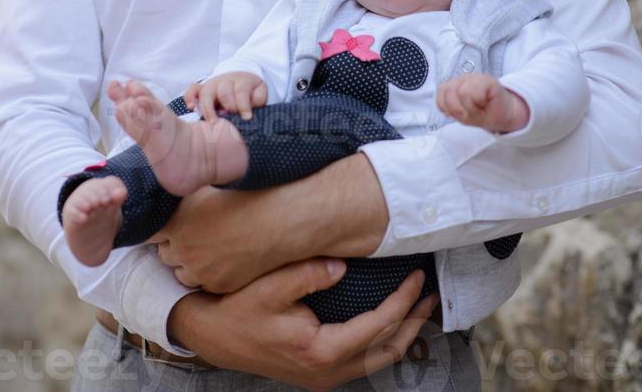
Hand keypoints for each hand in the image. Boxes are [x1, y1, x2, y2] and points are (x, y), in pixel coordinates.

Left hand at [150, 154, 387, 291]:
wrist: (283, 219)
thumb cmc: (250, 192)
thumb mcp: (210, 180)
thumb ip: (185, 184)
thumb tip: (170, 175)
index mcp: (176, 221)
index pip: (148, 229)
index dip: (156, 223)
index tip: (164, 219)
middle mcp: (182, 249)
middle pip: (164, 252)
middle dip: (175, 241)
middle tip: (192, 227)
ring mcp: (200, 271)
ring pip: (181, 270)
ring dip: (189, 259)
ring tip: (209, 241)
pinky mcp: (218, 285)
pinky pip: (203, 282)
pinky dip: (208, 271)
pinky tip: (225, 253)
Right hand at [167, 260, 437, 389]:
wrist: (210, 334)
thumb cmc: (237, 310)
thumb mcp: (270, 287)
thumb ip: (308, 274)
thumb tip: (342, 266)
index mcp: (320, 352)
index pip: (377, 327)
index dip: (402, 302)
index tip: (416, 277)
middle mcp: (327, 371)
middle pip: (387, 351)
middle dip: (414, 322)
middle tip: (431, 295)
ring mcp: (322, 375)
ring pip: (377, 360)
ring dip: (402, 333)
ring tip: (420, 308)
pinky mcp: (317, 369)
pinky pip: (363, 359)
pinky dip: (382, 339)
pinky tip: (388, 321)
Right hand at [184, 71, 267, 120]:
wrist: (243, 80)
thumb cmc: (251, 93)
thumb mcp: (259, 95)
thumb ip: (256, 101)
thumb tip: (246, 113)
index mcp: (242, 81)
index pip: (241, 90)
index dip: (244, 105)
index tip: (247, 118)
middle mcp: (226, 80)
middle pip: (224, 91)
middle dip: (228, 105)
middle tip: (231, 118)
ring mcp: (213, 84)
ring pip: (206, 91)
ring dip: (208, 108)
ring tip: (212, 122)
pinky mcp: (203, 89)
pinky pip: (192, 89)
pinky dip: (189, 97)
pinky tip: (191, 108)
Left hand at [437, 73, 529, 132]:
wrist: (505, 115)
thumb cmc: (484, 113)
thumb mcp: (462, 114)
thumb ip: (449, 106)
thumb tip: (443, 106)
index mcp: (454, 85)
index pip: (440, 93)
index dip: (449, 108)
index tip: (462, 113)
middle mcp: (463, 79)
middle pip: (449, 92)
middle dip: (460, 109)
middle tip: (472, 111)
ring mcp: (475, 77)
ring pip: (461, 92)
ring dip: (471, 107)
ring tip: (480, 108)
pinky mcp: (488, 80)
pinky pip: (475, 92)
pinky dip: (480, 102)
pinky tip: (486, 103)